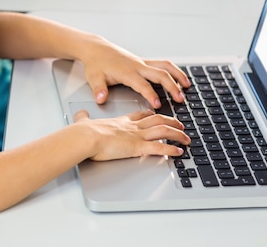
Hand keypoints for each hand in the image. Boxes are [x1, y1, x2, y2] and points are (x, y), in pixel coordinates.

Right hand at [74, 109, 189, 160]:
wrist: (85, 136)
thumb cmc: (84, 132)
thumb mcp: (83, 121)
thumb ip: (83, 118)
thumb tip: (80, 114)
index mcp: (120, 121)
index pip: (140, 115)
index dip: (151, 114)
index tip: (157, 114)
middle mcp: (131, 127)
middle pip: (157, 120)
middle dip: (171, 121)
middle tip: (180, 124)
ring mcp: (136, 136)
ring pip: (163, 131)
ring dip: (177, 135)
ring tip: (186, 138)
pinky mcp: (137, 147)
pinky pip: (159, 147)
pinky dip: (171, 149)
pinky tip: (179, 152)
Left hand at [77, 38, 190, 108]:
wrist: (96, 48)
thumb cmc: (96, 63)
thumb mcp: (93, 77)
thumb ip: (99, 89)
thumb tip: (100, 99)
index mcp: (127, 72)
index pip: (142, 84)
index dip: (150, 94)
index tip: (157, 105)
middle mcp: (137, 66)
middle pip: (159, 74)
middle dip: (171, 87)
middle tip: (180, 99)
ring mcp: (141, 62)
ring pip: (164, 66)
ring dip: (177, 75)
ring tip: (188, 86)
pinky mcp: (143, 61)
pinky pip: (161, 64)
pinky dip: (173, 70)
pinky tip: (179, 77)